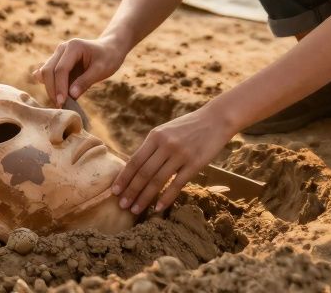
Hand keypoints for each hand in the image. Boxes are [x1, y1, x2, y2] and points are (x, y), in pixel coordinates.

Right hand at [32, 36, 127, 106]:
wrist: (109, 50)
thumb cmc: (108, 58)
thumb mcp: (101, 70)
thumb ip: (85, 81)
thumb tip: (71, 96)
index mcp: (73, 46)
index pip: (61, 69)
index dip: (60, 87)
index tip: (62, 102)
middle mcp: (62, 48)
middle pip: (48, 71)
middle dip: (52, 90)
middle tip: (61, 106)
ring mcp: (58, 55)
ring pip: (44, 73)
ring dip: (50, 89)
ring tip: (60, 103)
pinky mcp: (56, 62)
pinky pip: (47, 74)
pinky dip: (49, 85)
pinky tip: (56, 95)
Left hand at [112, 105, 236, 213]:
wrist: (216, 120)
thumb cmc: (188, 127)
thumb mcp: (166, 131)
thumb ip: (152, 147)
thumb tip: (135, 169)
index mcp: (156, 136)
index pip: (134, 161)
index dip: (123, 177)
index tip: (114, 191)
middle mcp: (166, 145)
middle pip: (143, 173)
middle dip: (131, 191)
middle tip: (122, 205)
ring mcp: (180, 155)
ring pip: (157, 181)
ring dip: (144, 198)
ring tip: (135, 210)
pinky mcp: (194, 164)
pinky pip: (176, 185)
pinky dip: (165, 198)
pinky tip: (157, 208)